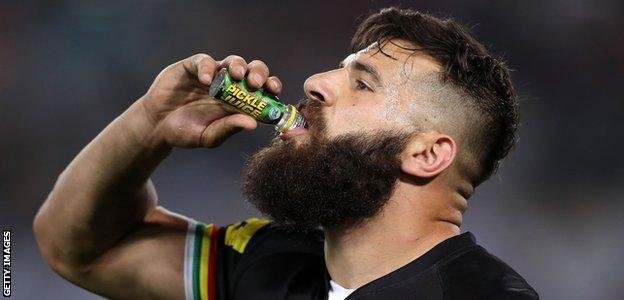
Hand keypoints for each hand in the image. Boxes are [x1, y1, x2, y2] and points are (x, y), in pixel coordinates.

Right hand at [136, 54, 282, 148]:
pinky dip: (207, 67)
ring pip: (233, 61)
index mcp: (239, 102)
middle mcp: (230, 86)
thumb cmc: (185, 133)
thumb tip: (252, 124)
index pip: (263, 91)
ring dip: (238, 65)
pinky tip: (205, 80)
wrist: (156, 126)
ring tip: (236, 75)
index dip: (271, 88)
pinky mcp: (192, 67)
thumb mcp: (208, 136)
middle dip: (259, 74)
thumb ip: (228, 129)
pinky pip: (204, 61)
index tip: (274, 92)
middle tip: (256, 83)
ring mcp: (212, 74)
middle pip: (253, 71)